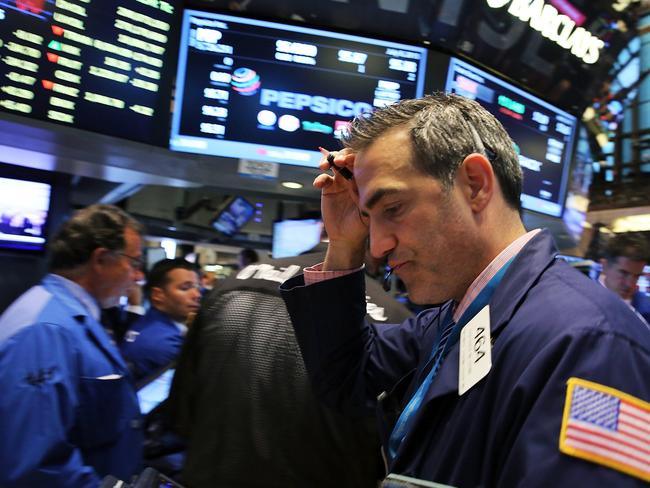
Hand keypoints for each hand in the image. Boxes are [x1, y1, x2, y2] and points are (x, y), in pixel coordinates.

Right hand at [314, 149, 367, 269]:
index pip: (361, 162)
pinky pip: (323, 179)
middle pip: (346, 158)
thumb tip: (371, 185)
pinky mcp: (328, 189)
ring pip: (333, 164)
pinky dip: (320, 178)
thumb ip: (369, 199)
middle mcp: (352, 178)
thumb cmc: (361, 225)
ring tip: (323, 166)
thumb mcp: (369, 212)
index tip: (350, 161)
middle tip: (338, 161)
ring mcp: (340, 182)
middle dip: (341, 156)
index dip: (355, 158)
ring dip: (328, 160)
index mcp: (364, 180)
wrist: (346, 237)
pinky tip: (318, 184)